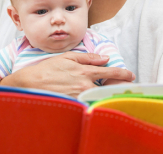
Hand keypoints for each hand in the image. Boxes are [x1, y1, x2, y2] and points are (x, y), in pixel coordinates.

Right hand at [0, 52, 134, 97]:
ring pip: (99, 97)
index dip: (122, 74)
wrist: (31, 83)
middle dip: (118, 88)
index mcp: (84, 72)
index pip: (109, 73)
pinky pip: (89, 104)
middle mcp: (84, 85)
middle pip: (108, 88)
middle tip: (127, 88)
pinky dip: (94, 102)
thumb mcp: (67, 57)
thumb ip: (88, 58)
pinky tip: (97, 101)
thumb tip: (105, 58)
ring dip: (106, 95)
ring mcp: (80, 97)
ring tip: (113, 94)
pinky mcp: (74, 105)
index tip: (131, 75)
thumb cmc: (48, 69)